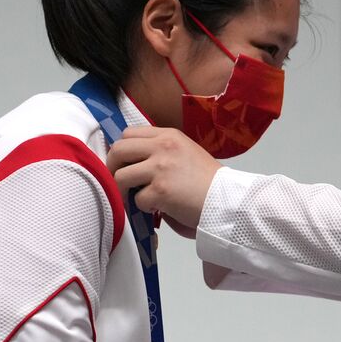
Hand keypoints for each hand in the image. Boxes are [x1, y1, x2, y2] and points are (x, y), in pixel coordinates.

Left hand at [106, 127, 220, 228]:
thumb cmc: (208, 182)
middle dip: (113, 168)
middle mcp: (163, 146)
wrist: (228, 200)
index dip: (122, 150)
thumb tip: (132, 162)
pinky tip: (160, 208)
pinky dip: (145, 208)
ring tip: (141, 197)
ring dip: (126, 191)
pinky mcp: (160, 190)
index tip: (124, 164)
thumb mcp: (185, 153)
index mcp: (169, 135)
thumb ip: (161, 151)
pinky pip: (137, 199)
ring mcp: (161, 167)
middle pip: (118, 150)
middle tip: (120, 182)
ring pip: (120, 176)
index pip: (129, 133)